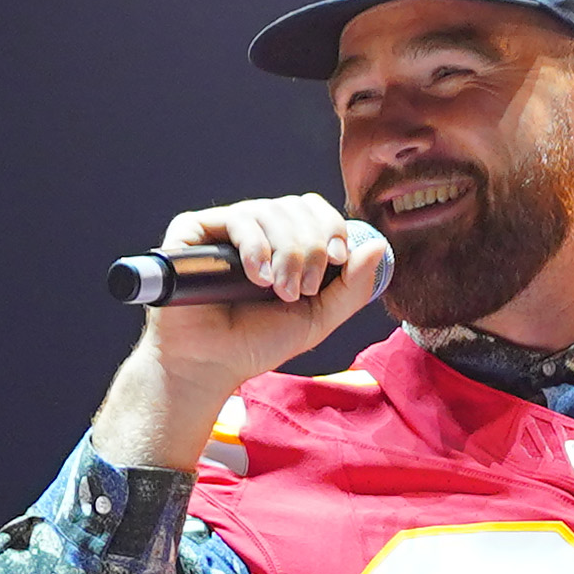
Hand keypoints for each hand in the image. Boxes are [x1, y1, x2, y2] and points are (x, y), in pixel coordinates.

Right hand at [113, 193, 391, 449]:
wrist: (208, 365)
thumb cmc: (256, 343)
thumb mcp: (317, 319)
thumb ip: (351, 288)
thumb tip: (378, 246)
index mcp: (285, 244)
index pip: (314, 211)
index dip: (331, 226)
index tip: (338, 258)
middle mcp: (256, 230)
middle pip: (296, 208)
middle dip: (310, 247)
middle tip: (302, 289)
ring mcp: (226, 228)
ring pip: (271, 211)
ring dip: (286, 251)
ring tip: (279, 291)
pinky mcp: (195, 230)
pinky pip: (237, 219)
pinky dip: (256, 246)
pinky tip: (257, 277)